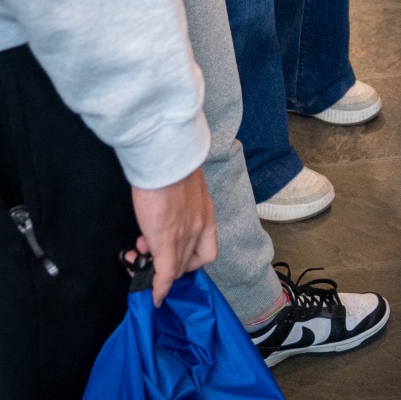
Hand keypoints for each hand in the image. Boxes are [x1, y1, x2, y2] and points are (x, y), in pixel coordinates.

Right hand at [131, 169, 216, 306]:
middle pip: (189, 261)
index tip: (177, 259)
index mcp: (205, 213)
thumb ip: (181, 201)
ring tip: (140, 255)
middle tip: (148, 254)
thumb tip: (169, 207)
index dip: (192, 259)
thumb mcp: (184, 186)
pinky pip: (164, 273)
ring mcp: (184, 236)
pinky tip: (151, 294)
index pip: (207, 249)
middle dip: (169, 264)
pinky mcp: (166, 241)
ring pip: (176, 268)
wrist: (165, 158)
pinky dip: (158, 287)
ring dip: (157, 270)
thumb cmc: (170, 165)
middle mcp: (200, 227)